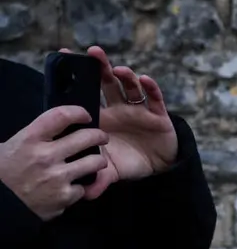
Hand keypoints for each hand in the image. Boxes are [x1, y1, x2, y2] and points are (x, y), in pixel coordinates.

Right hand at [0, 106, 108, 220]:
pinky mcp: (64, 196)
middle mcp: (46, 155)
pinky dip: (81, 187)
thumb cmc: (2, 174)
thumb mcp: (8, 147)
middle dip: (99, 136)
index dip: (78, 112)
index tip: (85, 116)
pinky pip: (84, 188)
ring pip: (95, 162)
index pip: (61, 116)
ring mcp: (57, 176)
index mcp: (29, 139)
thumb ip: (30, 137)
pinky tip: (74, 186)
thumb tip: (50, 128)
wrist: (0, 204)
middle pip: (86, 137)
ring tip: (97, 161)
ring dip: (99, 161)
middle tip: (102, 138)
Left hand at [68, 46, 177, 199]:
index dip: (79, 78)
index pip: (88, 94)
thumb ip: (99, 179)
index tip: (65, 58)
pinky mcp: (158, 115)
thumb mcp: (112, 171)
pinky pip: (154, 99)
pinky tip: (144, 79)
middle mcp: (119, 109)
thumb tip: (87, 195)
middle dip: (100, 68)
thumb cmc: (131, 162)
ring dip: (125, 76)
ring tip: (119, 70)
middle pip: (107, 84)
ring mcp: (138, 111)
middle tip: (91, 53)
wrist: (158, 168)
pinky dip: (151, 88)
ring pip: (130, 88)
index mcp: (103, 118)